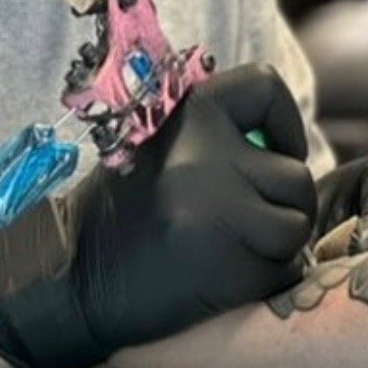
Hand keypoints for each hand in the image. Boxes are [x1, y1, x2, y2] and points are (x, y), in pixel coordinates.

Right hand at [0, 63, 316, 367]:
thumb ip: (213, 137)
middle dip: (281, 202)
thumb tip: (279, 144)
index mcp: (188, 114)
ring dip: (275, 243)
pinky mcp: (234, 269)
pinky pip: (285, 270)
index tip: (271, 152)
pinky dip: (267, 278)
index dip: (283, 123)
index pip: (265, 87)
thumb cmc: (118, 212)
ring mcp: (223, 213)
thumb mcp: (158, 147)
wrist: (71, 280)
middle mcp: (209, 156)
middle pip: (295, 175)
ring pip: (296, 224)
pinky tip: (224, 277)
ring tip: (229, 248)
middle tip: (241, 221)